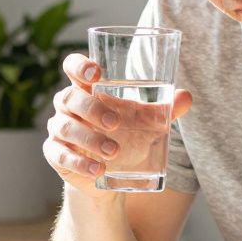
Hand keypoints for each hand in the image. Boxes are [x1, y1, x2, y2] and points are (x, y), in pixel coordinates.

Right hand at [43, 53, 192, 197]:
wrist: (108, 175)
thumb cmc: (124, 136)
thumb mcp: (144, 122)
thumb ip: (164, 110)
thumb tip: (187, 97)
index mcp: (87, 89)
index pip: (72, 66)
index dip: (79, 65)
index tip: (96, 73)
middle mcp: (68, 106)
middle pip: (69, 97)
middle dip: (91, 109)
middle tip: (115, 123)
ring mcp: (59, 130)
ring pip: (65, 127)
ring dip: (89, 139)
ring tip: (113, 152)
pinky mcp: (55, 154)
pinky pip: (59, 155)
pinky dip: (78, 163)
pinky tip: (97, 170)